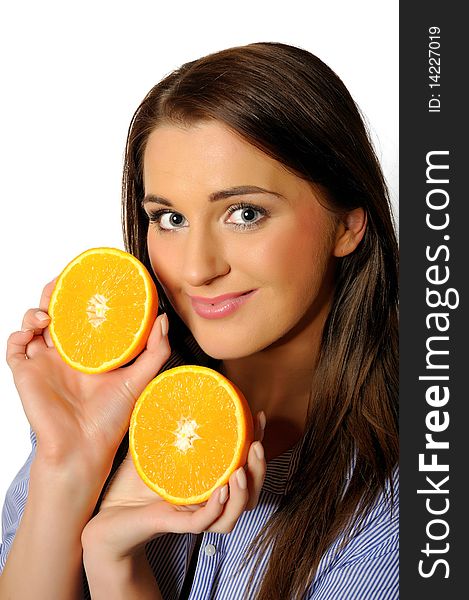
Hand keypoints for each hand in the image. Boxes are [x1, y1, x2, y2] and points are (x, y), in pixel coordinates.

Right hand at [6, 279, 170, 483]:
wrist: (84, 449)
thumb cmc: (111, 419)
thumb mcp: (139, 379)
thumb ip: (154, 351)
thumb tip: (163, 318)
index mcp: (90, 352)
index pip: (84, 315)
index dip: (83, 295)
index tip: (92, 277)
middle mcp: (65, 354)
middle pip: (56, 313)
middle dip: (57, 293)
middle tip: (67, 281)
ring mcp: (44, 362)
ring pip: (32, 324)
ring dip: (37, 310)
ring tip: (50, 312)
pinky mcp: (26, 373)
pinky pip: (15, 347)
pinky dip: (19, 333)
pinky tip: (35, 330)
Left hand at [81, 411, 266, 563]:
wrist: (104, 516)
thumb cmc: (131, 483)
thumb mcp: (152, 445)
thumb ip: (167, 421)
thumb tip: (173, 384)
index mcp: (206, 482)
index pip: (242, 465)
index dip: (256, 442)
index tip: (259, 416)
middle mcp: (205, 500)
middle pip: (248, 492)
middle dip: (259, 470)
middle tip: (256, 445)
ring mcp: (191, 515)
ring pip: (233, 513)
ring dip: (243, 492)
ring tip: (241, 470)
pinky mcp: (173, 525)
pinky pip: (203, 522)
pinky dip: (216, 508)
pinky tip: (221, 490)